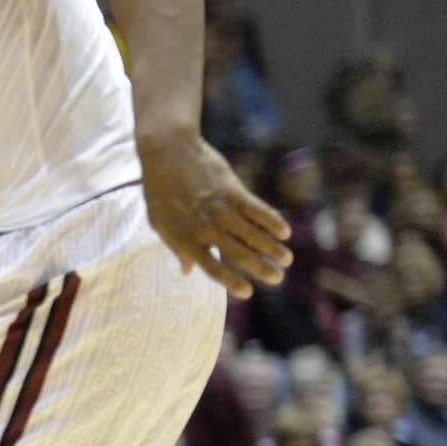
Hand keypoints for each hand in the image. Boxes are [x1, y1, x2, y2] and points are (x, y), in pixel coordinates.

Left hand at [138, 133, 291, 298]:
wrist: (168, 153)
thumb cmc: (160, 190)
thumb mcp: (160, 223)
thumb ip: (176, 248)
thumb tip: (187, 271)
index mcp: (184, 240)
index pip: (211, 268)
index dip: (231, 282)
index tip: (248, 293)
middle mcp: (205, 228)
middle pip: (239, 254)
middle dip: (261, 269)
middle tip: (277, 279)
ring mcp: (220, 209)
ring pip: (253, 235)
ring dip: (272, 249)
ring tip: (286, 260)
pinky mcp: (233, 191)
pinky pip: (258, 211)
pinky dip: (273, 222)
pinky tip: (285, 233)